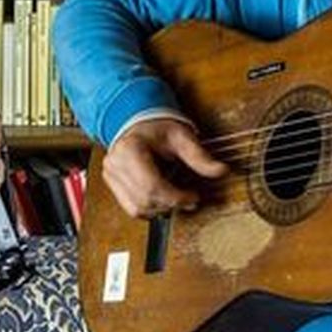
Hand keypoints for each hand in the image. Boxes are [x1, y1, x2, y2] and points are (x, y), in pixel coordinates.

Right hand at [103, 117, 227, 217]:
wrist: (139, 122)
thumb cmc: (159, 128)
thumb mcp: (182, 137)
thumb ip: (200, 156)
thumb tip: (221, 170)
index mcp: (130, 149)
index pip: (152, 186)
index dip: (176, 197)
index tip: (194, 197)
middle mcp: (115, 164)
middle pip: (145, 200)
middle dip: (171, 205)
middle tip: (189, 200)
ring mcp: (111, 175)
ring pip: (137, 209)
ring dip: (161, 209)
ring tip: (176, 197)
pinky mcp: (112, 184)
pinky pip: (132, 208)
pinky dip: (150, 208)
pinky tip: (163, 197)